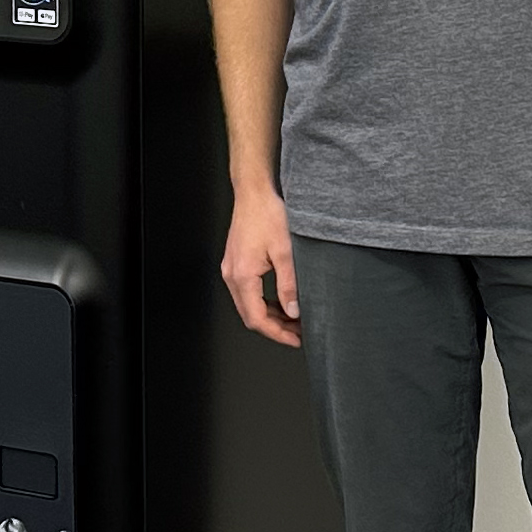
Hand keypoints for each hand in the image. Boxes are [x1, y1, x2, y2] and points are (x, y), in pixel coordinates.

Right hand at [221, 186, 301, 346]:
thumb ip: (289, 285)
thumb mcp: (285, 252)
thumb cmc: (268, 214)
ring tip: (294, 319)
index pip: (257, 319)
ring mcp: (232, 268)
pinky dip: (264, 301)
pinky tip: (281, 301)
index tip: (296, 340)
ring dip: (270, 315)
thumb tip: (293, 311)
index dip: (277, 334)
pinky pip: (247, 291)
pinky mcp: (236, 262)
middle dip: (275, 328)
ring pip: (248, 304)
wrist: (254, 192)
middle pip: (250, 315)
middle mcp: (232, 274)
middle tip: (299, 332)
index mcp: (242, 275)